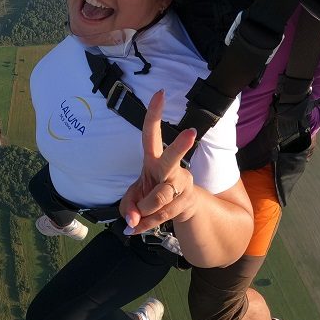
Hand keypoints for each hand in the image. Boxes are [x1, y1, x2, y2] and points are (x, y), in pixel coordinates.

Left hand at [119, 90, 196, 234]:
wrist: (180, 211)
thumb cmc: (152, 195)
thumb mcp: (134, 197)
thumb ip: (128, 206)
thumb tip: (133, 218)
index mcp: (154, 160)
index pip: (151, 134)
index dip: (154, 114)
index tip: (160, 93)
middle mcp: (170, 169)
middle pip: (172, 157)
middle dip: (180, 146)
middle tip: (191, 132)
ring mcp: (180, 185)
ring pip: (161, 197)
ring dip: (145, 209)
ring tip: (137, 217)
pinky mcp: (185, 202)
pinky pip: (160, 216)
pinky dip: (146, 223)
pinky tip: (139, 226)